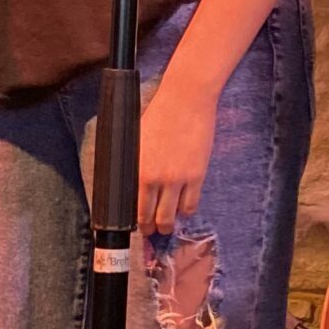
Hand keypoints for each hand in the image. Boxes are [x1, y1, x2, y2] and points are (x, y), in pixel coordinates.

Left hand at [138, 73, 217, 234]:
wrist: (186, 99)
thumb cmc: (160, 113)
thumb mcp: (138, 139)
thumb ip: (136, 164)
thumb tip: (131, 184)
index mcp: (139, 169)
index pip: (135, 209)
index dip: (137, 222)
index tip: (138, 226)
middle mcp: (157, 178)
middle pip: (153, 218)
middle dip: (152, 228)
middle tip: (153, 229)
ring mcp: (178, 179)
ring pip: (172, 217)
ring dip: (169, 223)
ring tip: (168, 221)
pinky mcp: (197, 175)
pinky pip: (191, 205)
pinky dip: (186, 211)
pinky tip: (184, 207)